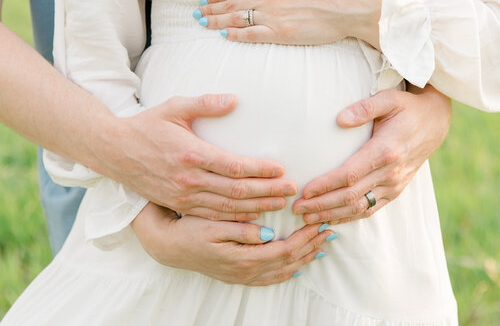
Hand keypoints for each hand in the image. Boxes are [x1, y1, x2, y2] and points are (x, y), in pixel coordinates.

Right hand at [106, 93, 297, 220]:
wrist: (114, 151)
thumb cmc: (147, 125)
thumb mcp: (174, 107)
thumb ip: (205, 103)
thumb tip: (234, 100)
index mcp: (190, 153)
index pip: (234, 166)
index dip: (260, 170)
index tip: (281, 169)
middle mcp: (188, 178)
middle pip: (236, 191)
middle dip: (267, 192)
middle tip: (292, 191)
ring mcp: (183, 195)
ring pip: (227, 208)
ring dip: (257, 207)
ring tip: (281, 204)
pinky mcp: (179, 204)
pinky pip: (213, 216)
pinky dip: (236, 218)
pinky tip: (254, 217)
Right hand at [131, 203, 333, 285]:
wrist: (169, 245)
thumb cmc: (190, 229)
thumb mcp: (213, 224)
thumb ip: (242, 229)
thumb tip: (270, 233)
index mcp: (242, 258)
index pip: (284, 250)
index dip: (304, 237)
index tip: (319, 222)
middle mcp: (246, 272)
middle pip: (288, 262)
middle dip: (311, 246)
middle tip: (330, 231)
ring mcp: (242, 276)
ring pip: (282, 271)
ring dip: (305, 258)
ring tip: (322, 245)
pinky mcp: (239, 275)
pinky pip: (271, 277)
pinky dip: (289, 269)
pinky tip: (298, 263)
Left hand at [199, 0, 382, 47]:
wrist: (347, 5)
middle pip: (232, 4)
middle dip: (212, 9)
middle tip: (197, 13)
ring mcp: (273, 16)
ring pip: (237, 19)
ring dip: (218, 22)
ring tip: (204, 23)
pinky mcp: (281, 32)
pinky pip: (252, 34)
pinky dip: (236, 35)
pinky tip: (225, 36)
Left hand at [292, 85, 450, 223]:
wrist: (435, 123)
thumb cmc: (407, 108)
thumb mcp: (388, 98)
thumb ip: (364, 107)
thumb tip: (339, 119)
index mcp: (385, 151)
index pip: (349, 175)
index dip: (325, 186)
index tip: (304, 191)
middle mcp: (390, 172)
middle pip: (351, 196)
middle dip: (321, 205)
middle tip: (297, 209)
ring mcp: (394, 184)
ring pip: (359, 207)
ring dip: (332, 215)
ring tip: (307, 219)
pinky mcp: (395, 190)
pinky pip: (371, 209)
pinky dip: (350, 217)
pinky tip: (331, 219)